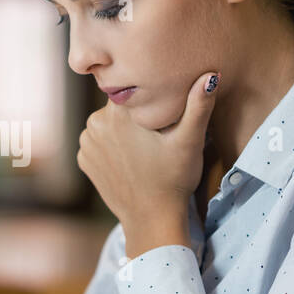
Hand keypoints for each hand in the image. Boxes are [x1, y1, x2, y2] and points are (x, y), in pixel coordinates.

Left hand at [77, 71, 219, 252]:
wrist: (151, 219)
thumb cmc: (174, 179)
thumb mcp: (190, 141)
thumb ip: (199, 105)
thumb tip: (210, 75)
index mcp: (118, 110)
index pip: (133, 88)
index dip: (149, 97)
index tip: (162, 112)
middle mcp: (95, 122)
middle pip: (120, 105)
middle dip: (136, 114)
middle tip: (157, 133)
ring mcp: (86, 142)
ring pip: (107, 123)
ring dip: (121, 130)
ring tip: (143, 147)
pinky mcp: (83, 159)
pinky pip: (98, 142)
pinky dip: (111, 147)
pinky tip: (129, 159)